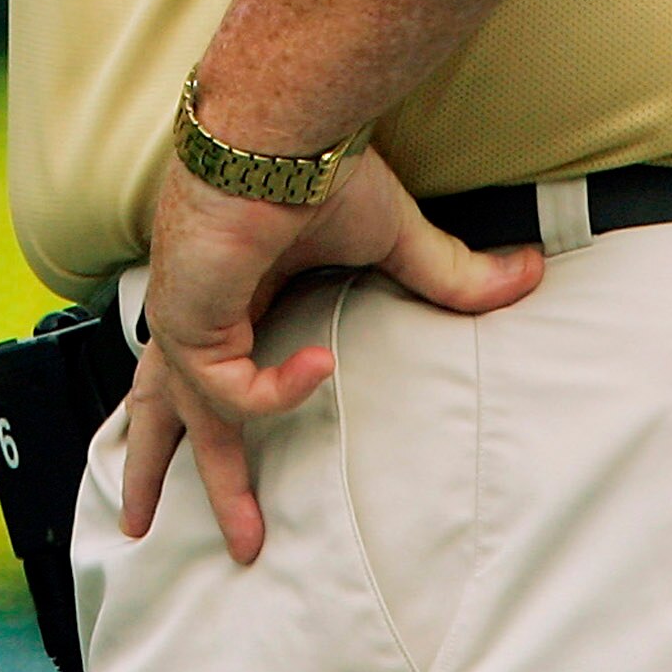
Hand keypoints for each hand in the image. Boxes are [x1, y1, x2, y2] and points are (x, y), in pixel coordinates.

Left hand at [122, 146, 541, 563]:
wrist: (282, 132)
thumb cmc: (322, 168)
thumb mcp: (391, 235)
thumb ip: (448, 273)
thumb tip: (529, 274)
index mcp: (232, 284)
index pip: (204, 357)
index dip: (204, 401)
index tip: (201, 441)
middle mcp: (197, 304)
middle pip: (162, 401)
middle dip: (156, 467)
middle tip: (142, 528)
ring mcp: (185, 315)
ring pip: (183, 415)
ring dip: (212, 477)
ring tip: (250, 540)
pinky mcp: (189, 323)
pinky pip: (231, 392)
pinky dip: (277, 394)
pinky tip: (322, 368)